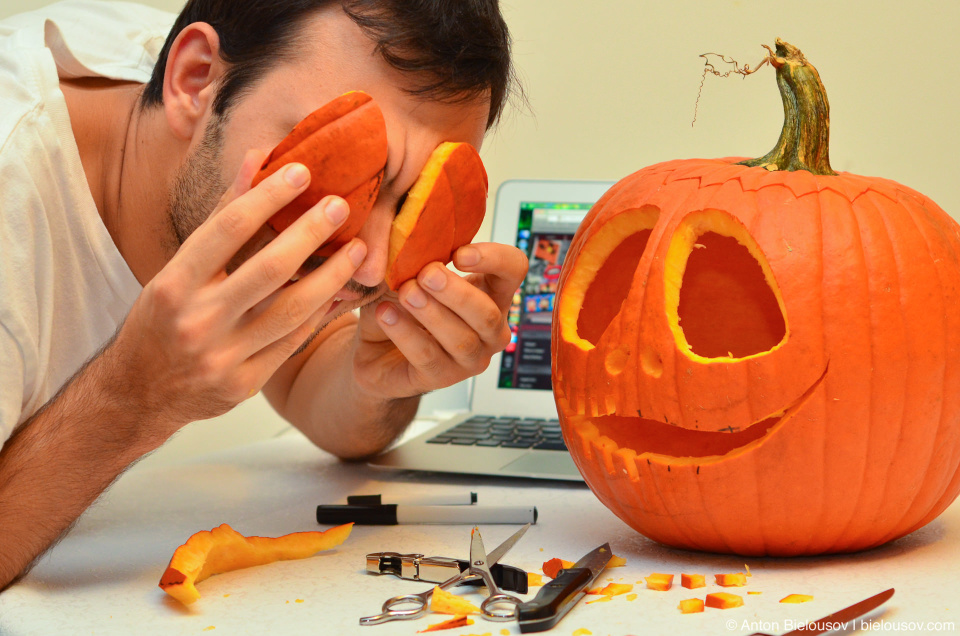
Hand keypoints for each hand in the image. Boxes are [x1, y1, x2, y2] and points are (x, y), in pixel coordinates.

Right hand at [106, 151, 366, 430]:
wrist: (139, 393)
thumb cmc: (164, 318)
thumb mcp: (179, 267)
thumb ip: (223, 215)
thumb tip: (259, 157)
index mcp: (174, 284)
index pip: (229, 228)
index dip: (269, 196)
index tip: (303, 172)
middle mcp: (196, 321)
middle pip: (270, 268)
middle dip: (312, 233)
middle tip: (341, 207)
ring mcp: (221, 357)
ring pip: (292, 310)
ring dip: (332, 276)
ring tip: (358, 250)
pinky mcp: (243, 385)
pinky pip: (292, 342)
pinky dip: (319, 313)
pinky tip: (339, 290)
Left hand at [352, 242, 527, 398]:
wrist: (373, 348)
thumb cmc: (400, 304)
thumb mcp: (410, 270)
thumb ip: (419, 253)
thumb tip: (415, 233)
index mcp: (491, 293)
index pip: (514, 269)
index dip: (494, 259)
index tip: (459, 253)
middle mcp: (490, 330)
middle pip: (488, 314)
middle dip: (457, 293)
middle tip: (426, 274)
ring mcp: (469, 359)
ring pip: (462, 340)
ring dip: (432, 313)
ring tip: (405, 292)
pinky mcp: (441, 378)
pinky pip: (428, 356)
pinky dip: (405, 332)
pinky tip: (386, 313)